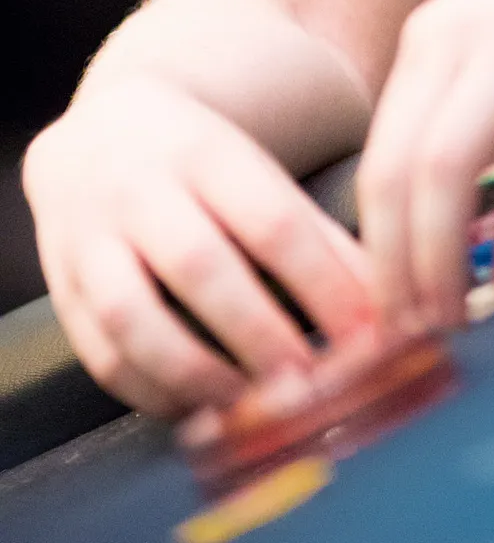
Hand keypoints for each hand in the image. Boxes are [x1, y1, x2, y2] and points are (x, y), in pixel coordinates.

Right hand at [23, 76, 376, 417]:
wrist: (97, 133)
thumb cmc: (200, 162)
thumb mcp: (256, 172)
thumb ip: (316, 236)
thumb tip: (382, 307)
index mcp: (207, 152)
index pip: (272, 220)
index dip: (321, 283)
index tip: (362, 334)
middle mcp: (142, 189)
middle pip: (201, 266)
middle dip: (258, 332)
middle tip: (306, 383)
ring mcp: (91, 238)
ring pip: (133, 315)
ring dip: (195, 371)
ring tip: (246, 405)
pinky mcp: (62, 286)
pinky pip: (100, 352)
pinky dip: (149, 391)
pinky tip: (194, 409)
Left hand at [355, 0, 493, 331]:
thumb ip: (481, 91)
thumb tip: (470, 198)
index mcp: (433, 34)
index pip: (374, 163)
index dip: (374, 251)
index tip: (391, 310)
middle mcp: (459, 40)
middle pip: (394, 182)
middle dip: (399, 274)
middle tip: (419, 337)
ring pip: (448, 179)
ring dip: (449, 263)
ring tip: (468, 318)